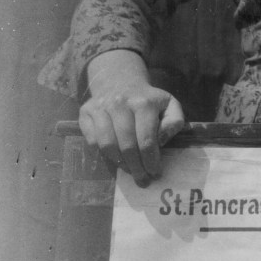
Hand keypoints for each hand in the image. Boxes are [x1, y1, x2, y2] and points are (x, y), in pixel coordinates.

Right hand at [79, 51, 184, 185]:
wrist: (120, 80)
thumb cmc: (148, 99)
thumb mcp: (170, 105)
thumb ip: (174, 122)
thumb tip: (161, 140)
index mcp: (144, 103)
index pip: (146, 139)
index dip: (151, 160)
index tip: (155, 172)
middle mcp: (120, 103)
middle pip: (127, 145)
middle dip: (136, 167)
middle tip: (142, 179)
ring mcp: (101, 107)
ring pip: (107, 144)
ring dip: (119, 163)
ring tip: (129, 170)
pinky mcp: (86, 112)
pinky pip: (91, 140)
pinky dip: (103, 153)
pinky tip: (115, 157)